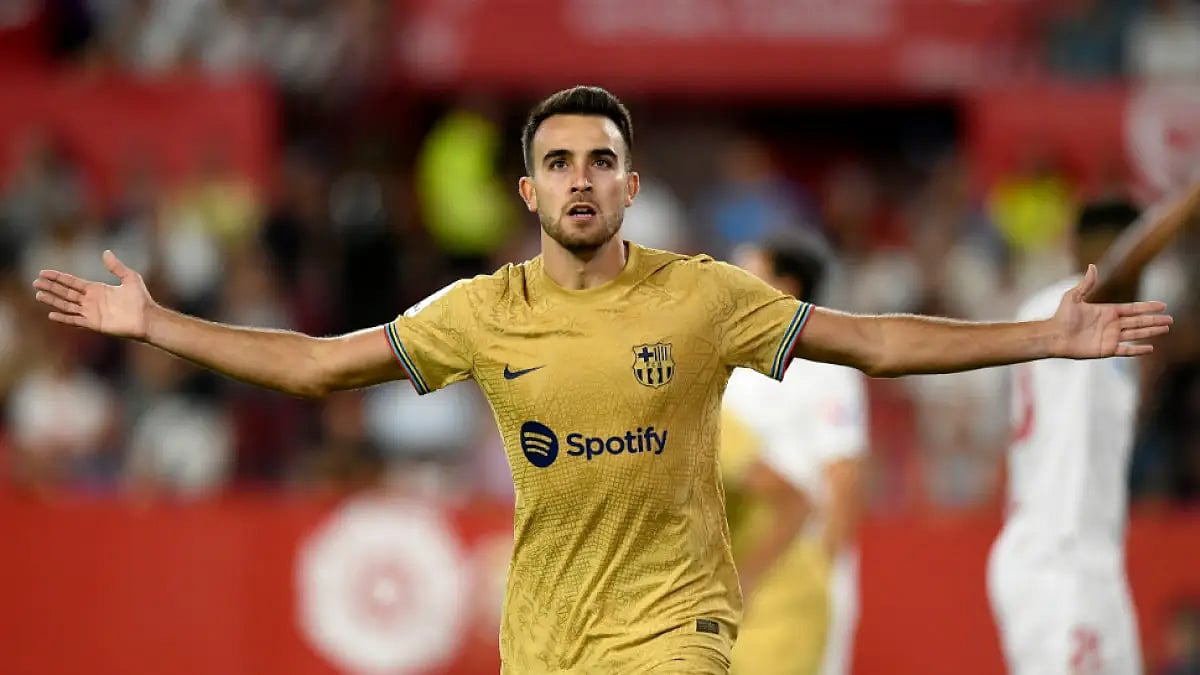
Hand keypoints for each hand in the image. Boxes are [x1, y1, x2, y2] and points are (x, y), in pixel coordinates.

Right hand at [32, 250, 153, 340]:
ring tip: (38, 295)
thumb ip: (116, 266)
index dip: (58, 277)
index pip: (72, 282)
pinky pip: (75, 320)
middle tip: (35, 282)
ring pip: (67, 305)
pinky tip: (51, 314)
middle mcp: (91, 300)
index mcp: (96, 289)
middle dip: (51, 287)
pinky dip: (64, 318)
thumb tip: (105, 252)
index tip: (43, 272)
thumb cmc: (141, 299)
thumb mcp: (129, 278)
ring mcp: (91, 312)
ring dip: (52, 301)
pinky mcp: (94, 324)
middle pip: (65, 292)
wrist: (147, 318)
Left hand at [1051, 264, 1172, 358]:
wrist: (1053, 335)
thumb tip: (1093, 266)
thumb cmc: (1061, 316)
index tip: (1162, 305)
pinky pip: (1126, 350)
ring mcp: (1110, 337)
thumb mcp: (1073, 296)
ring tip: (1165, 329)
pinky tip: (1150, 348)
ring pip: (1136, 334)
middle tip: (1170, 320)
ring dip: (1151, 332)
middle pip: (1138, 322)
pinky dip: (1138, 350)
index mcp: (1107, 311)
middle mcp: (1111, 324)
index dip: (1147, 307)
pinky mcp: (1106, 350)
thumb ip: (1086, 283)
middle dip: (1154, 320)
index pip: (1133, 309)